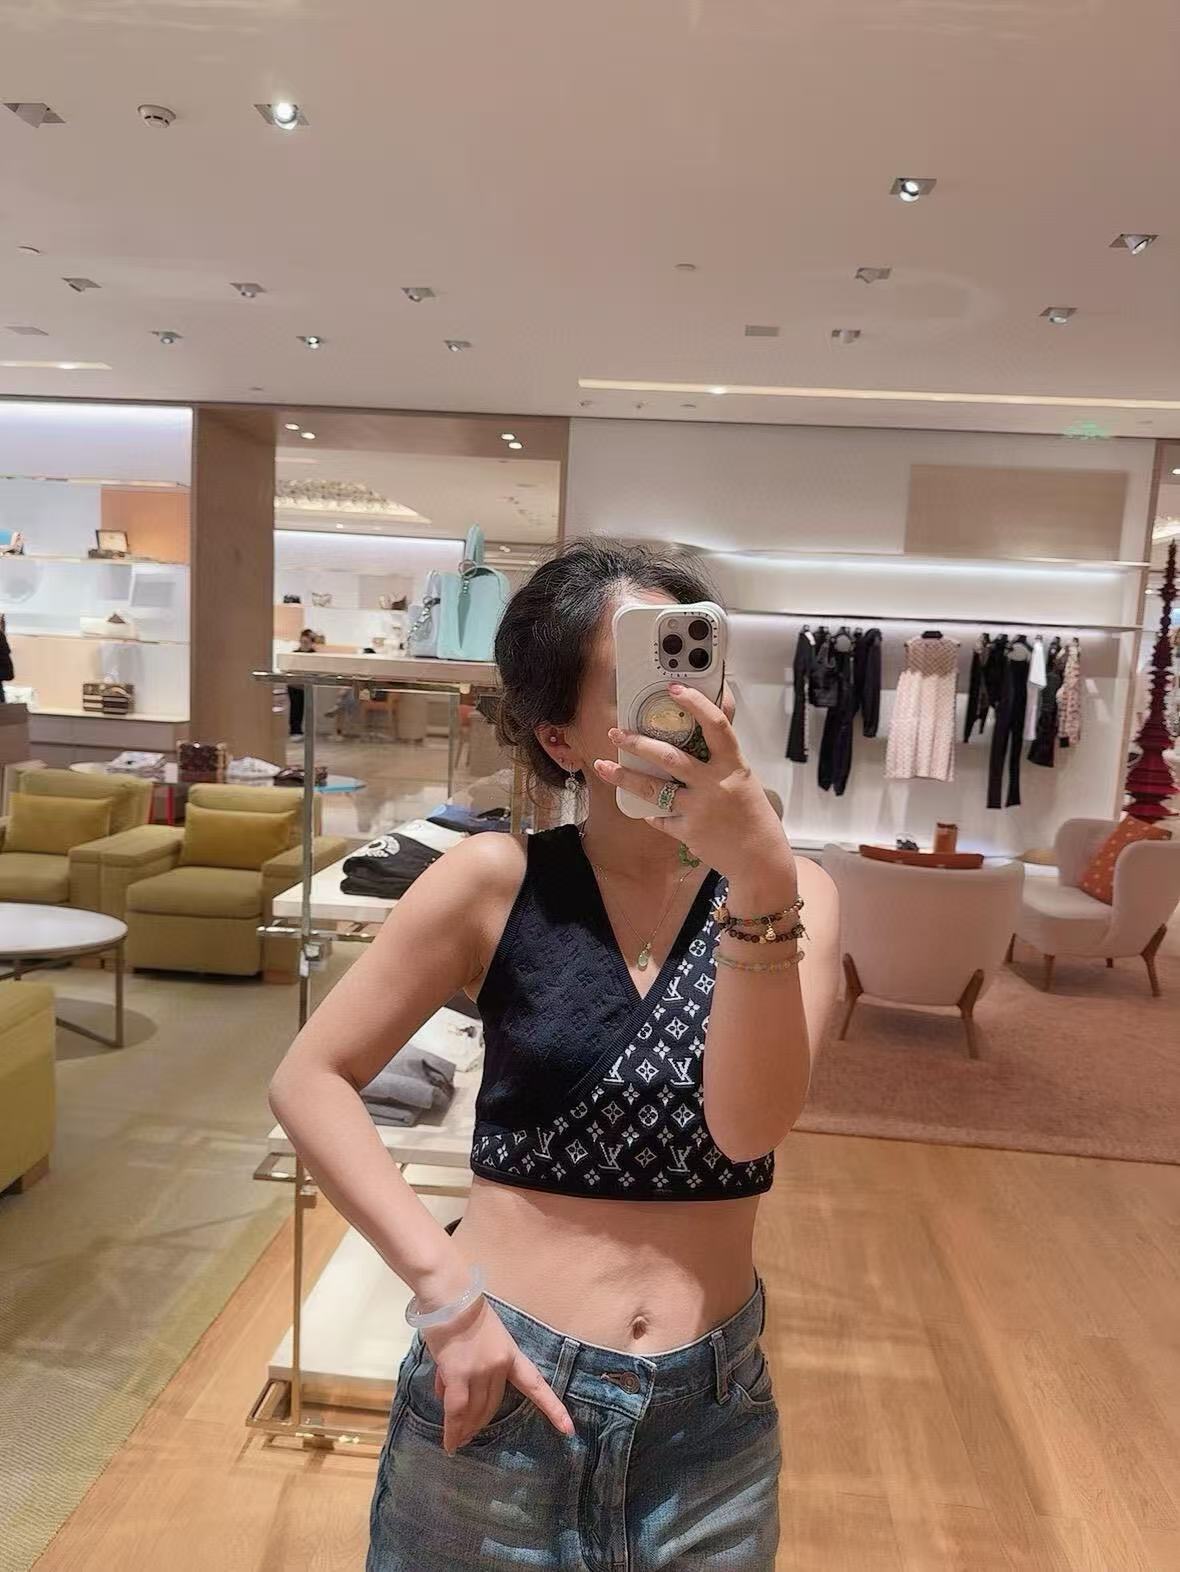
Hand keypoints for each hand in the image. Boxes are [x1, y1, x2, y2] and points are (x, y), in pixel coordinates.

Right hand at [423, 1297, 574, 1453]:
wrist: (451, 1297)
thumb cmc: (463, 1312)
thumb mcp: (483, 1338)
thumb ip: (476, 1364)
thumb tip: (451, 1390)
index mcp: (512, 1354)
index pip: (536, 1384)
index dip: (553, 1408)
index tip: (569, 1429)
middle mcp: (500, 1366)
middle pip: (494, 1404)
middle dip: (480, 1422)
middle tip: (469, 1434)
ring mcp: (480, 1371)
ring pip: (476, 1410)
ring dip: (467, 1428)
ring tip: (458, 1441)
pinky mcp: (459, 1375)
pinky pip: (457, 1410)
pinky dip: (453, 1429)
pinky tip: (451, 1443)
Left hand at [595, 682, 793, 883]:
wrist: (759, 859)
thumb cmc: (753, 815)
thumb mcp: (743, 778)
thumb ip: (723, 755)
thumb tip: (710, 719)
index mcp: (733, 765)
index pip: (716, 725)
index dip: (696, 704)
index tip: (674, 688)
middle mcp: (714, 784)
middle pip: (670, 757)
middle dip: (638, 743)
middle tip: (616, 733)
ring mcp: (699, 809)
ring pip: (653, 789)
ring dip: (624, 777)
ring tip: (602, 765)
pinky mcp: (687, 832)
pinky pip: (660, 817)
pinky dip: (652, 812)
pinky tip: (643, 809)